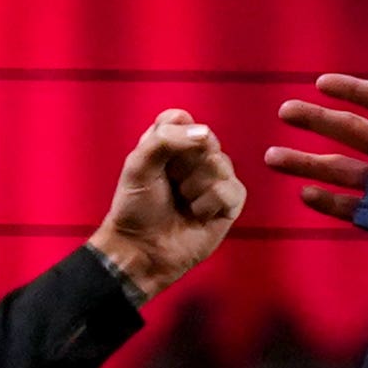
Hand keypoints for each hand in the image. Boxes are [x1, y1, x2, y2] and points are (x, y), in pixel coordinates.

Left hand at [87, 110, 242, 300]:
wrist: (141, 249)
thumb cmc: (135, 208)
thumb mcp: (138, 166)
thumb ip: (164, 139)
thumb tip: (204, 134)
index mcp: (169, 144)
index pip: (181, 118)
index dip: (173, 134)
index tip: (159, 157)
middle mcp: (194, 158)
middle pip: (206, 139)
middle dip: (185, 163)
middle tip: (170, 183)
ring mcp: (215, 179)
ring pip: (220, 163)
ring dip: (195, 185)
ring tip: (182, 201)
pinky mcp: (229, 203)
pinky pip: (231, 189)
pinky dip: (210, 202)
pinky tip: (197, 214)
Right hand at [263, 71, 367, 223]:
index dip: (353, 90)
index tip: (321, 84)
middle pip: (352, 130)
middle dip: (317, 120)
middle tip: (284, 111)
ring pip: (345, 170)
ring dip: (308, 164)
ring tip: (270, 158)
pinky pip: (357, 208)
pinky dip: (332, 202)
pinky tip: (305, 194)